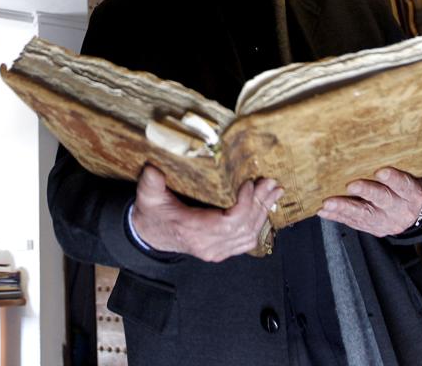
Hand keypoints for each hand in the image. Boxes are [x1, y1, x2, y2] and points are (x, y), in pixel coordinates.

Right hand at [130, 165, 283, 261]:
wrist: (151, 235)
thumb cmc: (152, 214)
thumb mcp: (148, 196)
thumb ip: (151, 183)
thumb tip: (154, 170)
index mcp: (192, 231)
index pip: (228, 223)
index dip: (244, 205)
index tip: (249, 184)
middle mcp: (207, 245)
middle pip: (244, 227)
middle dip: (260, 203)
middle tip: (270, 183)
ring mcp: (216, 251)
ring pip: (249, 235)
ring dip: (263, 212)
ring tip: (273, 192)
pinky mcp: (221, 251)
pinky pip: (247, 241)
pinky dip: (259, 224)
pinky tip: (265, 208)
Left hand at [317, 167, 421, 236]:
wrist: (412, 215)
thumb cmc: (404, 188)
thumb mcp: (409, 176)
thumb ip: (396, 165)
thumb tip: (370, 142)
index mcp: (413, 194)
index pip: (404, 185)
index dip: (393, 179)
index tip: (381, 171)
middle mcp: (400, 209)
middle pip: (383, 200)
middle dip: (365, 192)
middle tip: (350, 186)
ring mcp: (386, 221)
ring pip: (364, 215)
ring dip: (344, 208)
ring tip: (328, 203)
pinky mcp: (373, 229)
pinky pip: (353, 223)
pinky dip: (337, 216)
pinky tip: (324, 211)